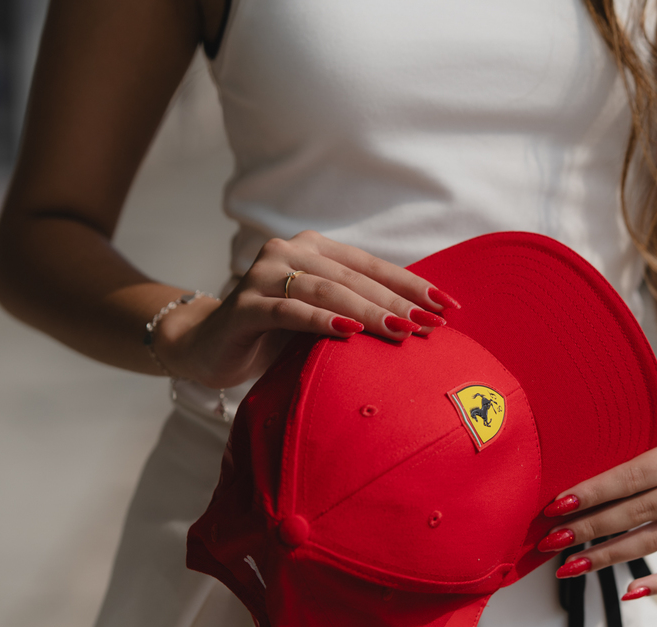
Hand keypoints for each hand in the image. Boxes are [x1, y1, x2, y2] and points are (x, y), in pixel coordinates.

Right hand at [155, 230, 460, 387]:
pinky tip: (350, 332)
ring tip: (402, 330)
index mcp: (315, 249)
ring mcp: (263, 276)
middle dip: (397, 302)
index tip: (448, 307)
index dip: (412, 285)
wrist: (208, 348)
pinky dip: (322, 321)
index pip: (372, 266)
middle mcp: (288, 252)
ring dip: (368, 311)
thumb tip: (422, 324)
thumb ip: (358, 310)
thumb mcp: (323, 318)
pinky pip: (289, 311)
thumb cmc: (276, 335)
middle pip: (353, 278)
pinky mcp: (244, 306)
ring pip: (327, 291)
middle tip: (432, 325)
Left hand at [538, 399, 656, 598]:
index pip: (633, 477)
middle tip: (552, 540)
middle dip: (590, 528)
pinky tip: (629, 592)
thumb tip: (573, 476)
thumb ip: (631, 446)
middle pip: (639, 512)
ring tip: (572, 565)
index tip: (557, 507)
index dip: (593, 493)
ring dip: (610, 555)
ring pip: (656, 540)